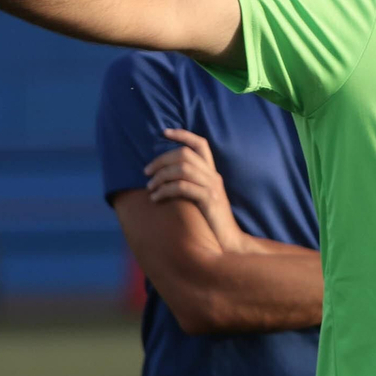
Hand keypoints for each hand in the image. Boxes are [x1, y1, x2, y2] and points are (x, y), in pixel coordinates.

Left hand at [144, 129, 246, 251]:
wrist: (229, 243)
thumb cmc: (211, 224)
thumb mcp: (202, 200)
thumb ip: (190, 186)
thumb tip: (163, 180)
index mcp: (212, 173)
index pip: (200, 144)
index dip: (182, 134)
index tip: (164, 132)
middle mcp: (213, 176)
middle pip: (185, 154)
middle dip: (161, 159)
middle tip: (146, 172)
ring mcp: (212, 187)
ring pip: (182, 169)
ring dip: (161, 176)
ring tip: (150, 187)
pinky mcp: (209, 200)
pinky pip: (182, 187)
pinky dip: (165, 190)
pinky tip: (156, 198)